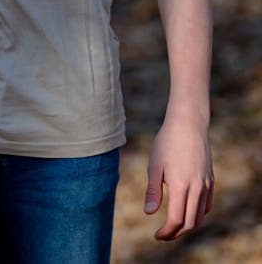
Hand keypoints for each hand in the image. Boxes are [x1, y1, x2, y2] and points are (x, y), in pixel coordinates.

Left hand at [144, 115, 213, 239]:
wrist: (188, 123)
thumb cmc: (167, 141)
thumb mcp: (155, 165)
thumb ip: (153, 191)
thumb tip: (148, 213)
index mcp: (181, 185)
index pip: (176, 220)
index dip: (166, 232)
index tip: (156, 235)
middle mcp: (196, 188)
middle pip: (190, 222)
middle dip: (176, 232)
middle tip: (163, 234)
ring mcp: (205, 184)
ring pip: (200, 215)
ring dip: (187, 224)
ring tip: (173, 224)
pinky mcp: (210, 179)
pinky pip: (207, 204)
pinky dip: (198, 213)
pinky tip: (187, 210)